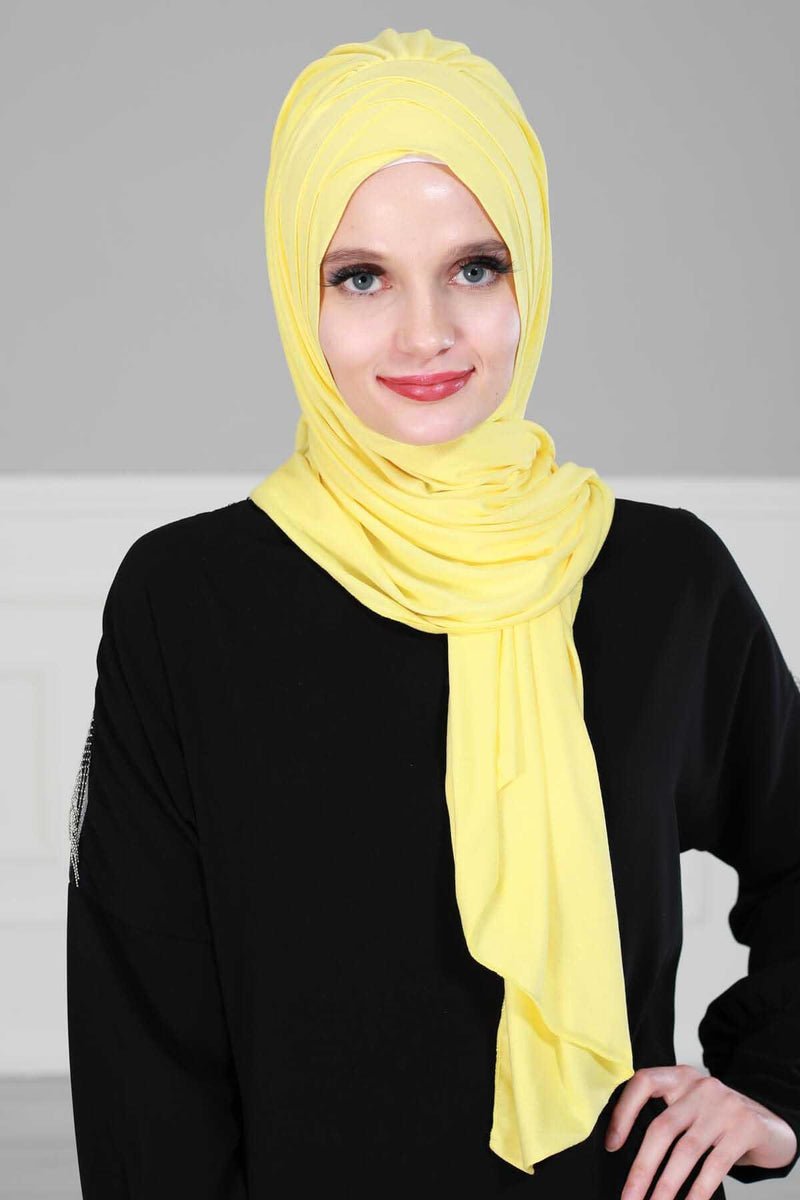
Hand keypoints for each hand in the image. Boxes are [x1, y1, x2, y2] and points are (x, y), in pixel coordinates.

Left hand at [605, 1064, 797, 1199]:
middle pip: (663, 1127)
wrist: (769, 1126)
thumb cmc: (717, 1121)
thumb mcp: (691, 1107)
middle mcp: (700, 1086)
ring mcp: (724, 1106)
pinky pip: (715, 1165)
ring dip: (666, 1185)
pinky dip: (698, 1191)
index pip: (643, 1083)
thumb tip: (626, 1155)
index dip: (623, 1112)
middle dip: (642, 1168)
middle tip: (628, 1197)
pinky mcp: (745, 1128)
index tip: (611, 1145)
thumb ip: (666, 1118)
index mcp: (680, 1077)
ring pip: (686, 1151)